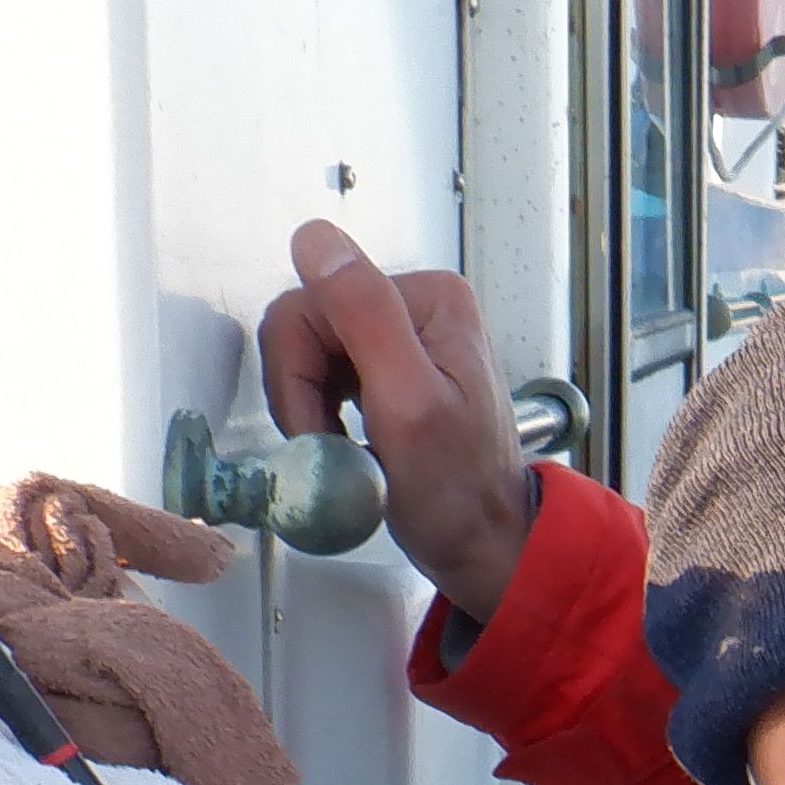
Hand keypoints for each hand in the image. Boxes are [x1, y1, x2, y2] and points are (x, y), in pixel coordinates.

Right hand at [257, 221, 533, 618]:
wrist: (487, 546)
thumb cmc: (458, 491)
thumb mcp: (409, 402)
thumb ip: (365, 315)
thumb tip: (317, 239)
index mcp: (428, 297)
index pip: (311, 305)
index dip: (297, 372)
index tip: (321, 428)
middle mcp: (416, 306)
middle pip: (304, 327)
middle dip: (301, 393)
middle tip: (327, 447)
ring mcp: (401, 339)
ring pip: (306, 354)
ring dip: (308, 408)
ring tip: (345, 451)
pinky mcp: (387, 372)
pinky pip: (322, 377)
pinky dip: (320, 415)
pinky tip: (348, 445)